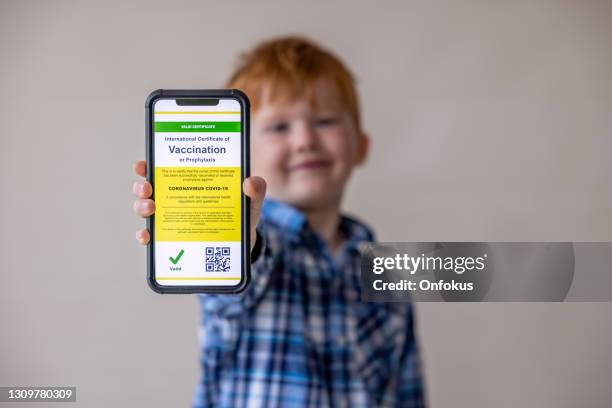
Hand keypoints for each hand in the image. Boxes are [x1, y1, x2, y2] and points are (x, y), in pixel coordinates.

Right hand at [132, 160, 266, 253]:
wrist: (242, 245)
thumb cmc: (242, 215)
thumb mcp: (251, 202)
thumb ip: (255, 190)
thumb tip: (250, 182)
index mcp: (190, 183)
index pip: (164, 169)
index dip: (148, 165)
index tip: (143, 164)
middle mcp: (175, 198)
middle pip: (148, 188)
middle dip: (141, 186)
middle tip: (147, 188)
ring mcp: (171, 219)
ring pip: (145, 210)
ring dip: (141, 207)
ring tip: (149, 208)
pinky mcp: (171, 240)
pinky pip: (152, 238)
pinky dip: (145, 236)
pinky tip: (147, 237)